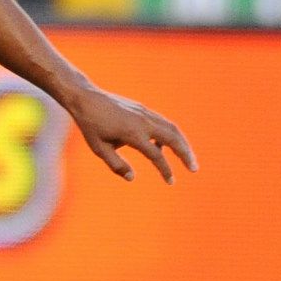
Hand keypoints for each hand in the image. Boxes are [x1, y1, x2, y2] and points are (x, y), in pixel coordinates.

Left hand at [63, 87, 196, 183]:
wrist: (86, 98)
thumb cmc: (90, 126)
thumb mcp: (99, 149)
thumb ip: (116, 164)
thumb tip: (132, 178)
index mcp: (133, 134)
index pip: (156, 155)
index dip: (165, 170)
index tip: (171, 182)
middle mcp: (143, 121)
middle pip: (173, 138)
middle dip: (186, 154)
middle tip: (194, 169)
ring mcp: (145, 113)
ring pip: (171, 128)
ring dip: (182, 143)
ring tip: (188, 158)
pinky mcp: (143, 109)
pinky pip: (162, 122)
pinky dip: (170, 134)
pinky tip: (164, 147)